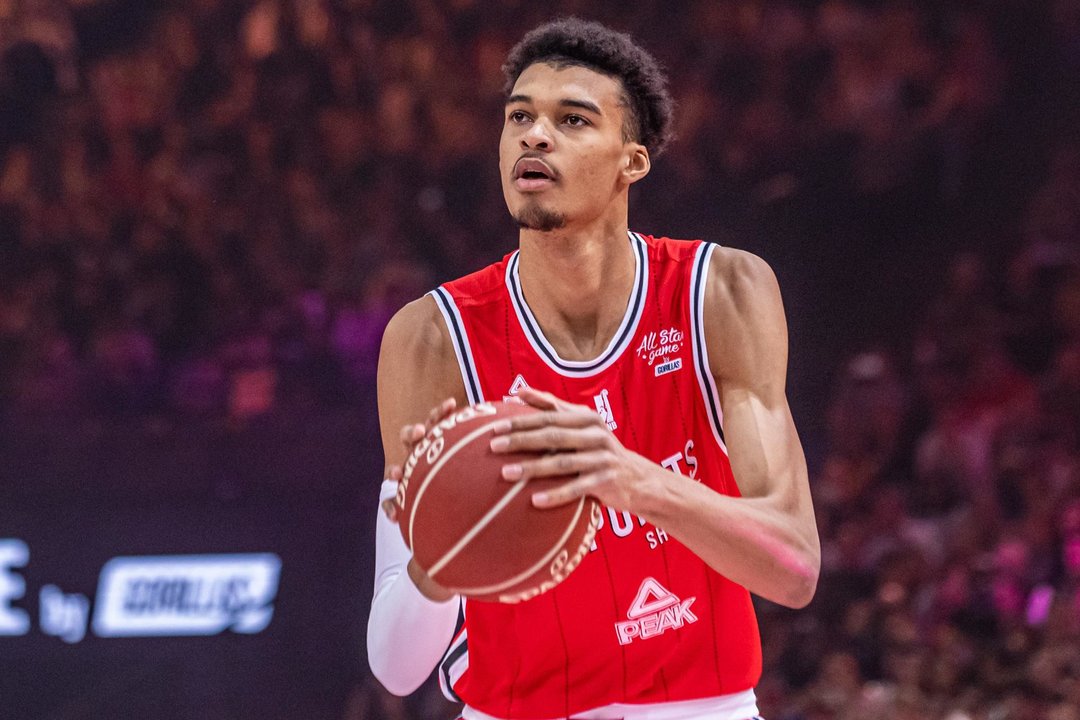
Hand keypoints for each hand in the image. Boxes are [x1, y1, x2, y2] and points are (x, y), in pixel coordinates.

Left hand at [381, 397, 458, 522]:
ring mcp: (432, 440)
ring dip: (430, 418)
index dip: (393, 472)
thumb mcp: (423, 509)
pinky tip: (451, 403)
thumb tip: (395, 518)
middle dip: (410, 434)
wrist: (457, 489)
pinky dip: (444, 411)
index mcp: (409, 472)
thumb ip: (408, 512)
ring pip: (427, 424)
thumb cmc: (437, 500)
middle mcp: (418, 452)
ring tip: (439, 412)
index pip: (394, 471)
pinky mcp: (445, 430)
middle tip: (419, 433)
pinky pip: (444, 418)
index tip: (398, 475)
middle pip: (408, 439)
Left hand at [489, 387, 657, 512]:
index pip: (549, 416)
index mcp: (587, 418)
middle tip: (494, 446)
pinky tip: (534, 501)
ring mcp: (602, 458)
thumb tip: (519, 392)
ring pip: (562, 462)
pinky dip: (555, 495)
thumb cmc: (600, 451)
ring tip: (506, 473)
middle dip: (521, 440)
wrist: (639, 479)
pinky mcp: (606, 481)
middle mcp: (596, 434)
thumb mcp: (583, 426)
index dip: (521, 420)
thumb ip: (554, 408)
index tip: (495, 426)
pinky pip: (576, 489)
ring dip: (532, 468)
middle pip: (552, 436)